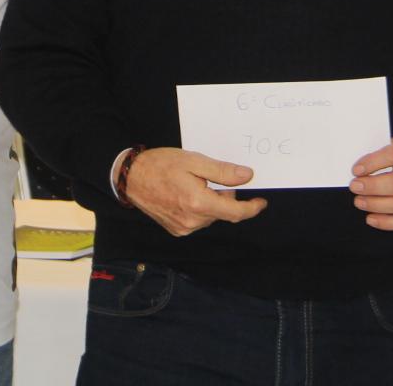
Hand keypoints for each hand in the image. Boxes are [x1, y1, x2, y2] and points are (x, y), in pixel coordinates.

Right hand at [123, 147, 267, 236]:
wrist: (131, 178)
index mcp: (199, 203)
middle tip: (213, 178)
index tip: (261, 202)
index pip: (235, 212)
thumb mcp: (194, 161)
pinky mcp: (176, 230)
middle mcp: (192, 221)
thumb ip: (222, 171)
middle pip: (223, 213)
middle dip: (226, 196)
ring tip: (195, 183)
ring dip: (212, 202)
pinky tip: (187, 194)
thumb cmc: (161, 165)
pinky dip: (200, 209)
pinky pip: (198, 221)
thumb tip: (247, 176)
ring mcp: (184, 228)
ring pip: (211, 217)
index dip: (252, 208)